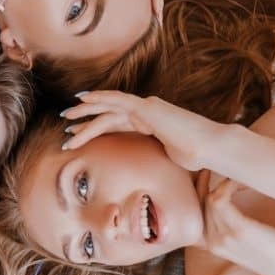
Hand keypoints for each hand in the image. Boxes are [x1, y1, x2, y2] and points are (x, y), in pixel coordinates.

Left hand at [62, 91, 227, 170]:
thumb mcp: (170, 160)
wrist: (209, 149)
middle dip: (85, 117)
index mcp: (150, 124)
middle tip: (65, 121)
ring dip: (85, 112)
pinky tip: (82, 100)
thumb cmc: (196, 158)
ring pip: (108, 108)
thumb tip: (154, 176)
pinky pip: (117, 100)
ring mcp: (146, 107)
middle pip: (108, 113)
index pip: (116, 124)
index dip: (95, 127)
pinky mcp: (146, 107)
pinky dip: (99, 98)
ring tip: (66, 118)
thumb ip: (158, 159)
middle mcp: (146, 112)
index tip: (76, 133)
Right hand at [196, 173, 274, 274]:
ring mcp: (223, 237)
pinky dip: (229, 185)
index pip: (193, 214)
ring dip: (224, 183)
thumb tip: (224, 203)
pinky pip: (221, 198)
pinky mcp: (239, 229)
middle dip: (213, 184)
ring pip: (210, 198)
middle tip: (230, 175)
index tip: (204, 175)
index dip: (196, 192)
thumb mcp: (244, 246)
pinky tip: (242, 183)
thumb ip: (228, 230)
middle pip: (201, 203)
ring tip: (241, 181)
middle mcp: (212, 243)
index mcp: (211, 247)